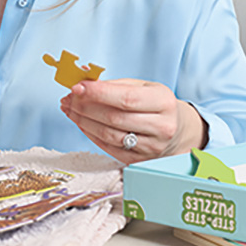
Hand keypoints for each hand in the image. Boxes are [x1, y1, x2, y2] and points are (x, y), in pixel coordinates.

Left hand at [60, 78, 206, 163]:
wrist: (176, 130)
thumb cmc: (155, 104)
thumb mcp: (143, 87)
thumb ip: (115, 85)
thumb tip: (84, 84)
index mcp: (163, 102)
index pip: (126, 99)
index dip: (98, 93)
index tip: (77, 87)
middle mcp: (161, 127)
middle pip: (115, 118)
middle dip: (85, 107)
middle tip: (69, 98)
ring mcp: (151, 147)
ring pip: (109, 135)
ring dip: (84, 121)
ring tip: (70, 109)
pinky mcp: (139, 161)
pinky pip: (109, 148)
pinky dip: (91, 134)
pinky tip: (81, 123)